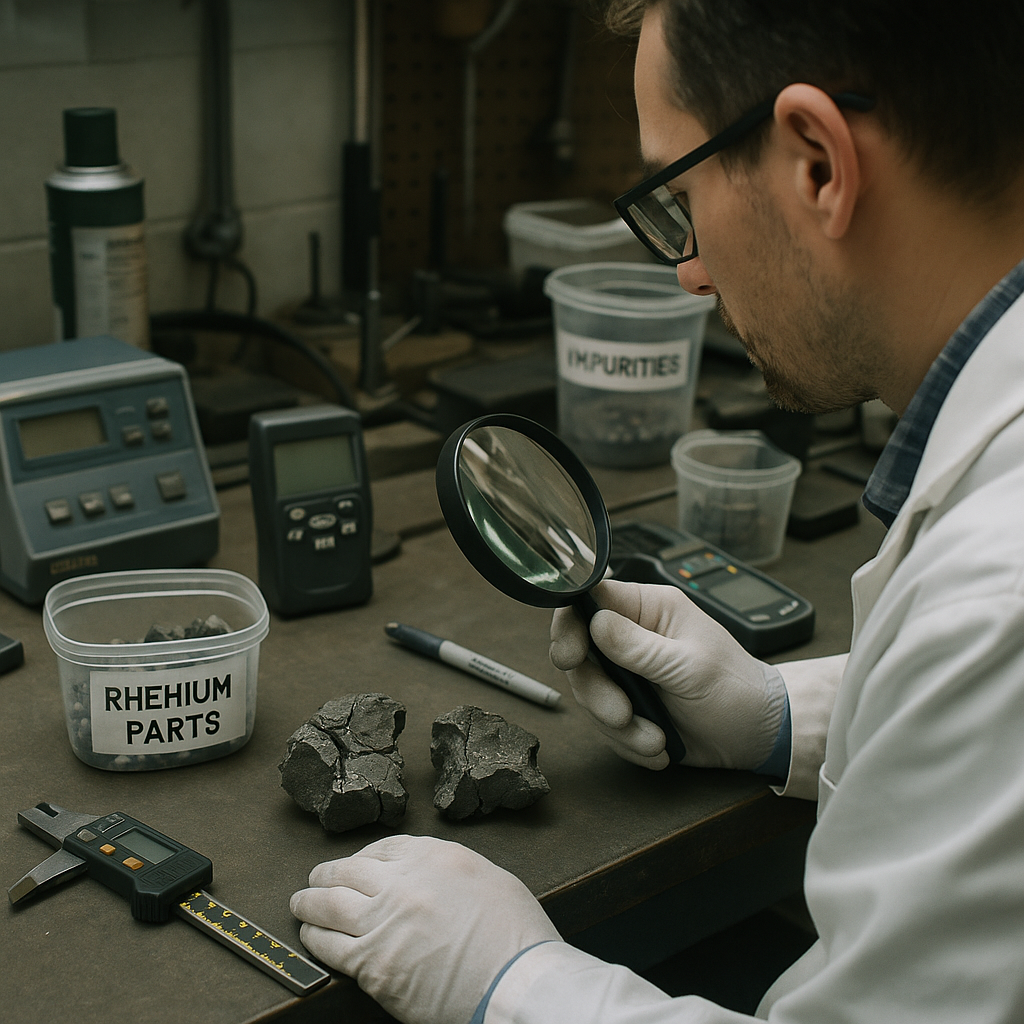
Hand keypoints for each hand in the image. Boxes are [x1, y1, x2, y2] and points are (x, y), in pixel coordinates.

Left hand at [290, 834, 560, 1023]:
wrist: (516, 981)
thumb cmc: (516, 935)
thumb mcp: (489, 879)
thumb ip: (452, 872)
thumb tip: (432, 880)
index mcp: (434, 856)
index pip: (384, 848)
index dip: (363, 857)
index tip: (356, 864)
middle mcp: (403, 882)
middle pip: (349, 871)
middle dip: (328, 874)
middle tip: (317, 878)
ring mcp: (384, 922)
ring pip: (330, 904)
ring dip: (310, 901)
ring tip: (301, 902)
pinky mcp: (373, 964)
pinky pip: (331, 945)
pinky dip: (315, 937)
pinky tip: (309, 934)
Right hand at [550, 579, 786, 770]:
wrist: (758, 735)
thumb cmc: (737, 689)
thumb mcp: (690, 667)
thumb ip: (640, 647)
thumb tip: (595, 622)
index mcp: (650, 609)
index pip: (590, 599)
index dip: (570, 624)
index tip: (570, 656)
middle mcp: (632, 635)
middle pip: (581, 653)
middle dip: (597, 691)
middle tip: (621, 713)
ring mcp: (627, 672)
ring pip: (589, 692)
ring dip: (617, 725)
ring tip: (654, 739)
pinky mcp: (628, 704)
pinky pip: (604, 723)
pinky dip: (627, 742)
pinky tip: (658, 745)